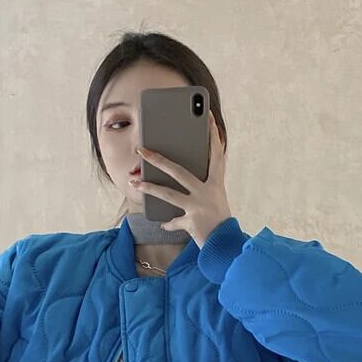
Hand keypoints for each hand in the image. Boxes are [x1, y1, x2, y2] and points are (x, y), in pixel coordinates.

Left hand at [129, 110, 231, 248]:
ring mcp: (198, 206)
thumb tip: (179, 178)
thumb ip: (200, 190)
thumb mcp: (215, 200)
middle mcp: (207, 192)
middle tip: (142, 150)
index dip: (213, 134)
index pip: (217, 154)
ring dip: (149, 188)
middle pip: (178, 171)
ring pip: (168, 194)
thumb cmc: (220, 219)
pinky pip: (174, 221)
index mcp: (216, 183)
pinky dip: (170, 224)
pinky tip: (163, 225)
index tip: (209, 116)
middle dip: (158, 160)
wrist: (227, 245)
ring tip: (134, 182)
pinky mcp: (191, 222)